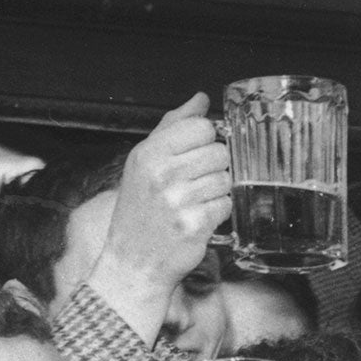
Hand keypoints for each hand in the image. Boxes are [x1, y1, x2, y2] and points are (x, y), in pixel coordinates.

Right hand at [87, 94, 231, 339]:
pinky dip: (220, 211)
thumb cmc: (141, 211)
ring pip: (226, 178)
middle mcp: (162, 173)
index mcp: (148, 153)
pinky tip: (202, 217)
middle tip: (198, 183)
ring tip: (197, 201)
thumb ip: (173, 127)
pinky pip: (227, 204)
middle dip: (216, 167)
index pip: (200, 127)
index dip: (208, 140)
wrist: (133, 261)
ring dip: (219, 190)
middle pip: (219, 151)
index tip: (198, 154)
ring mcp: (179, 200)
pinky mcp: (196, 224)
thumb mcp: (145, 162)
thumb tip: (201, 99)